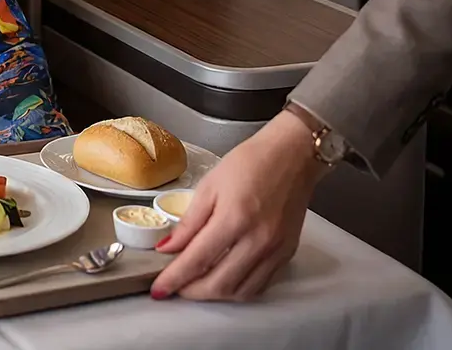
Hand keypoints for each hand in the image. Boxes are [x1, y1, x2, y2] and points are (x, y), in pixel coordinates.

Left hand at [149, 109, 324, 300]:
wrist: (293, 155)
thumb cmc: (251, 162)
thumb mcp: (210, 186)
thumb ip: (188, 222)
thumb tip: (167, 248)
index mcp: (235, 218)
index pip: (197, 260)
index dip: (174, 279)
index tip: (159, 289)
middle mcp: (258, 239)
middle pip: (220, 284)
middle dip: (192, 292)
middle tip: (176, 288)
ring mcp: (276, 249)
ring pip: (242, 291)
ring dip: (215, 295)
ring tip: (197, 285)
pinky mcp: (288, 253)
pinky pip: (261, 284)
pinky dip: (239, 289)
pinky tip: (225, 279)